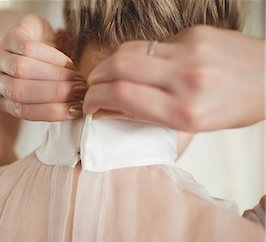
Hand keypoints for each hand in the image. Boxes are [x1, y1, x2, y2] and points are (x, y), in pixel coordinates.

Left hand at [0, 14, 86, 120]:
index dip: (50, 112)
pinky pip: (28, 48)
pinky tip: (66, 63)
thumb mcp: (44, 90)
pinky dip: (51, 57)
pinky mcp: (10, 36)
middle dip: (53, 93)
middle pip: (19, 91)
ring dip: (54, 76)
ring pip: (22, 70)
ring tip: (75, 79)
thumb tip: (76, 111)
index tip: (74, 110)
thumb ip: (53, 102)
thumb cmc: (41, 69)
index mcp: (0, 99)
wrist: (35, 37)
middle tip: (78, 93)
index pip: (23, 111)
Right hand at [84, 26, 264, 131]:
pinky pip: (151, 43)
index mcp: (186, 111)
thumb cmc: (235, 107)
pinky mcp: (193, 33)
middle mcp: (187, 78)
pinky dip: (139, 57)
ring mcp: (190, 50)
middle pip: (118, 67)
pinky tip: (145, 66)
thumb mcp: (193, 125)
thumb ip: (148, 116)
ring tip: (109, 76)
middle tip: (92, 89)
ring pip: (129, 50)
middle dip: (95, 79)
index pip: (121, 95)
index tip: (90, 106)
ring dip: (110, 64)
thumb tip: (109, 111)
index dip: (95, 99)